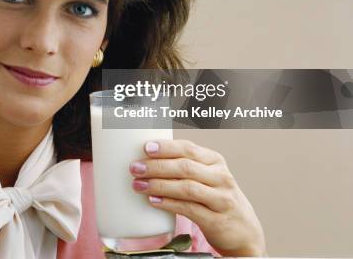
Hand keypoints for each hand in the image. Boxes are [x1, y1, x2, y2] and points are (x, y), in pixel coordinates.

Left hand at [129, 139, 266, 256]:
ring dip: (159, 185)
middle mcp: (221, 177)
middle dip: (156, 166)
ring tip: (138, 184)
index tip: (146, 147)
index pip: (188, 148)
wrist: (243, 230)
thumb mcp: (207, 176)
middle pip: (185, 167)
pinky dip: (169, 204)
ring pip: (186, 188)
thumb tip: (145, 158)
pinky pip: (189, 209)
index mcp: (215, 161)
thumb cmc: (215, 197)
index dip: (166, 147)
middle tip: (135, 167)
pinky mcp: (217, 220)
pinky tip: (153, 201)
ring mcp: (221, 199)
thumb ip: (184, 165)